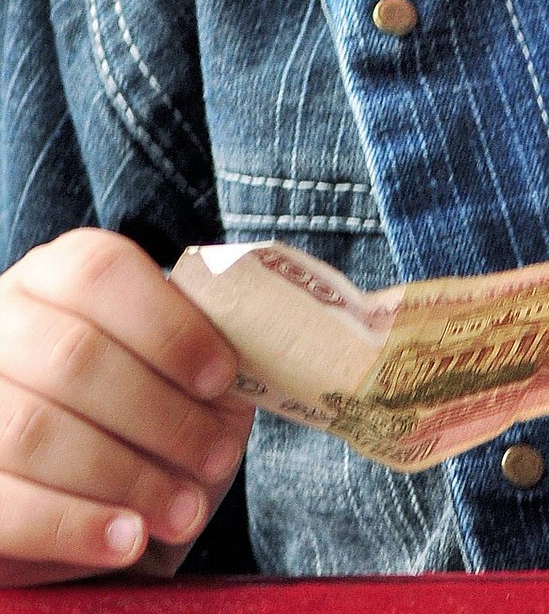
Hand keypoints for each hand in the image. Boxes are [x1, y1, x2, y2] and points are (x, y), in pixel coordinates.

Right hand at [0, 229, 254, 586]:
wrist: (92, 480)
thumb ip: (208, 352)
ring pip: (33, 429)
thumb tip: (257, 361)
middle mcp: (2, 319)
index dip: (168, 326)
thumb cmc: (152, 406)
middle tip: (218, 459)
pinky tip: (128, 541)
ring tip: (185, 511)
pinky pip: (2, 505)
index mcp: (59, 273)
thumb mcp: (182, 369)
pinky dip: (72, 526)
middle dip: (160, 416)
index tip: (223, 378)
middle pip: (74, 356)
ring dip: (124, 477)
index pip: (101, 273)